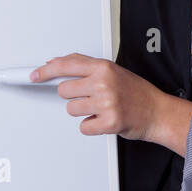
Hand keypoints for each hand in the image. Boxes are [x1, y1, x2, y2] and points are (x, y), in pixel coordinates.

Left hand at [31, 52, 191, 154]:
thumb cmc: (136, 92)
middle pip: (63, 90)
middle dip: (73, 96)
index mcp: (103, 67)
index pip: (66, 65)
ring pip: (71, 109)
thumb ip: (84, 65)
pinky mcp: (108, 123)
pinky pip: (83, 127)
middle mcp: (103, 83)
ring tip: (100, 108)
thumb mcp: (112, 70)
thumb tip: (57, 63)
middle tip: (89, 97)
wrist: (158, 112)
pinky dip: (91, 126)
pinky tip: (104, 120)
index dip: (45, 71)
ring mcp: (106, 103)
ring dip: (83, 112)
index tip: (33, 75)